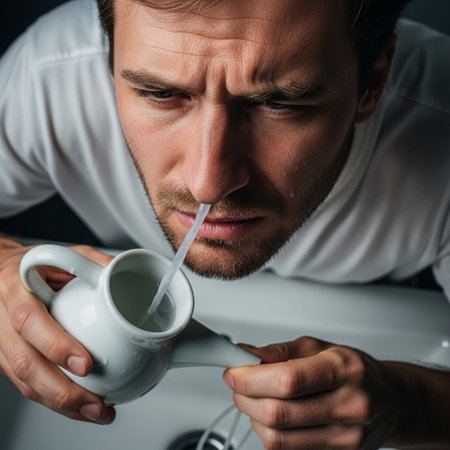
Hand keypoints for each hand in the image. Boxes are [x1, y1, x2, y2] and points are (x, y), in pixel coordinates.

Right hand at [0, 239, 115, 423]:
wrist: (2, 272)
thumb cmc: (33, 264)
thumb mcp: (62, 254)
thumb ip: (91, 261)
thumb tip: (123, 272)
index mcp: (14, 288)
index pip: (29, 320)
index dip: (55, 344)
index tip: (85, 363)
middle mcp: (1, 318)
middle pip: (24, 363)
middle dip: (62, 391)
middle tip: (96, 402)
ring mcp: (1, 342)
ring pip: (24, 382)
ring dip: (61, 404)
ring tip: (96, 412)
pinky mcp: (7, 358)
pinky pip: (27, 385)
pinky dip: (54, 400)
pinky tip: (79, 407)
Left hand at [223, 336, 449, 448]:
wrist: (392, 401)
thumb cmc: (355, 370)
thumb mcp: (320, 347)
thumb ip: (280, 352)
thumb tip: (246, 355)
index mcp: (344, 370)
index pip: (288, 381)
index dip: (251, 379)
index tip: (234, 373)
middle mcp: (350, 406)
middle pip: (278, 413)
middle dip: (245, 399)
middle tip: (237, 385)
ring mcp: (347, 439)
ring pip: (279, 439)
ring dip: (254, 418)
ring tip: (254, 400)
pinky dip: (271, 434)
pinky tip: (273, 417)